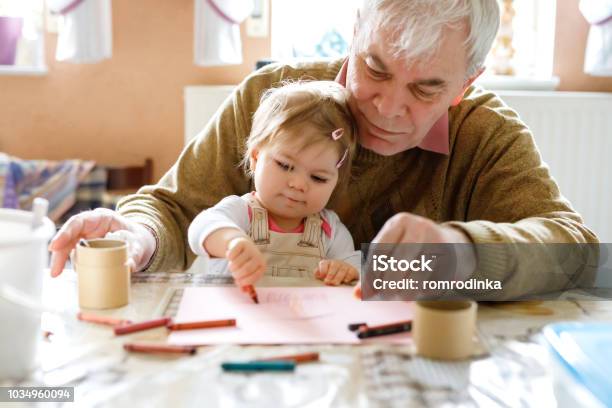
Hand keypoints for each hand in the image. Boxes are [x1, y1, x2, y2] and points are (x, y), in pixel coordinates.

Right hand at [48, 208, 156, 276]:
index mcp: (102, 218)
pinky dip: (71, 264)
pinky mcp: (87, 249)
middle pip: (69, 236)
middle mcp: (91, 227)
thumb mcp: (139, 244)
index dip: (65, 233)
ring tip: (58, 273)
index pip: (79, 221)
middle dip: (59, 251)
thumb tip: (128, 265)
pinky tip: (67, 273)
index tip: (55, 246)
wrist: (140, 244)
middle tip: (55, 269)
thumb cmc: (138, 239)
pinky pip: (75, 255)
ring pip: (68, 246)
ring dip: (61, 259)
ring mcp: (87, 238)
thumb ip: (134, 252)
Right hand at [226, 237, 265, 287]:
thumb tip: (243, 292)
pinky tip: (231, 257)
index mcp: (262, 266)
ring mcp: (250, 249)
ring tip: (232, 266)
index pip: (254, 277)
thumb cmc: (245, 263)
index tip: (238, 282)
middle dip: (237, 275)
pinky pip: (231, 254)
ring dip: (231, 267)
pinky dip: (228, 258)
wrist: (243, 245)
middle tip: (234, 274)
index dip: (244, 282)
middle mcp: (258, 256)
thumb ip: (245, 284)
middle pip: (245, 270)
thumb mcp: (247, 273)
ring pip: (236, 263)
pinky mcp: (241, 243)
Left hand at [314, 260, 357, 285]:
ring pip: (342, 270)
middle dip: (330, 274)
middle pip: (334, 266)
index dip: (323, 270)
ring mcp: (345, 266)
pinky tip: (345, 281)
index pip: (324, 264)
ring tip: (334, 283)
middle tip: (328, 282)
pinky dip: (348, 277)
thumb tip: (317, 275)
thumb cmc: (331, 275)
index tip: (322, 277)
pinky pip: (351, 272)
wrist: (345, 274)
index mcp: (328, 263)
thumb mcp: (323, 274)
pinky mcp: (352, 270)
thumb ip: (318, 274)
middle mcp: (336, 263)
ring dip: (338, 277)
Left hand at [353, 212, 475, 296]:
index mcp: (400, 221)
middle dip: (387, 284)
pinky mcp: (452, 259)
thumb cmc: (413, 246)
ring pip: (415, 273)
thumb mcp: (393, 248)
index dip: (371, 273)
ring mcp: (438, 241)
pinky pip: (431, 281)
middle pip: (397, 262)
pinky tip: (414, 293)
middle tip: (384, 295)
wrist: (453, 242)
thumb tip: (358, 294)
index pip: (379, 250)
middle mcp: (420, 227)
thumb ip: (375, 268)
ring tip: (399, 296)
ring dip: (404, 290)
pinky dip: (420, 291)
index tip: (366, 291)